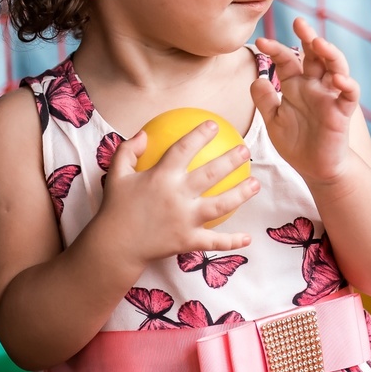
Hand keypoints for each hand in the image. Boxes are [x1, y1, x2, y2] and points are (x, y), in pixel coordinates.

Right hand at [99, 120, 256, 265]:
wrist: (114, 246)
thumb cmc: (116, 208)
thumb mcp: (116, 175)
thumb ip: (128, 151)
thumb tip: (143, 134)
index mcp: (161, 177)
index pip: (184, 149)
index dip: (200, 135)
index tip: (214, 125)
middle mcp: (177, 195)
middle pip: (211, 174)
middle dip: (231, 160)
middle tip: (245, 150)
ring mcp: (185, 219)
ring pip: (220, 205)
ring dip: (241, 194)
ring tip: (256, 184)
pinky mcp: (188, 241)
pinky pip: (214, 241)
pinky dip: (232, 241)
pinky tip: (247, 238)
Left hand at [253, 17, 359, 182]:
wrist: (315, 169)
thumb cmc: (296, 143)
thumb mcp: (274, 121)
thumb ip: (265, 101)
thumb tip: (256, 79)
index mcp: (296, 85)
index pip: (287, 60)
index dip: (275, 49)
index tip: (260, 41)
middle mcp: (314, 86)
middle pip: (315, 55)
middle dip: (308, 37)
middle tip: (299, 22)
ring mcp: (330, 97)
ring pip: (336, 67)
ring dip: (330, 53)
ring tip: (319, 43)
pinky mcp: (343, 112)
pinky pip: (350, 94)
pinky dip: (347, 85)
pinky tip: (338, 80)